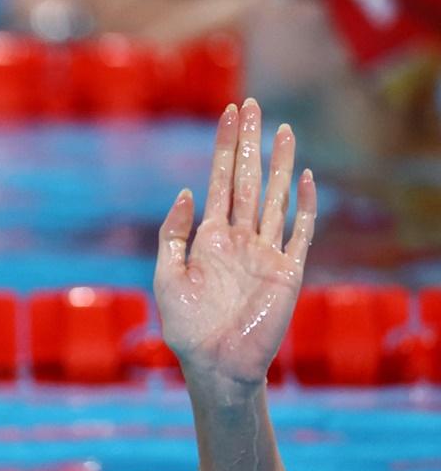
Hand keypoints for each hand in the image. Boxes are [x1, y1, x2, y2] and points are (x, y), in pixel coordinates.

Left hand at [153, 98, 315, 386]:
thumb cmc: (186, 328)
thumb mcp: (167, 277)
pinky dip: (303, 206)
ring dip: (279, 164)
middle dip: (250, 144)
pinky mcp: (287, 271)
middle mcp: (240, 239)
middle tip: (253, 105)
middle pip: (248, 180)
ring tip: (283, 130)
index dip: (225, 147)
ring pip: (274, 198)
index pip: (220, 181)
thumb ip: (173, 235)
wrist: (215, 365)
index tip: (229, 114)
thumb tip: (187, 192)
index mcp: (210, 238)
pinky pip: (299, 232)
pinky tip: (303, 179)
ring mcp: (265, 252)